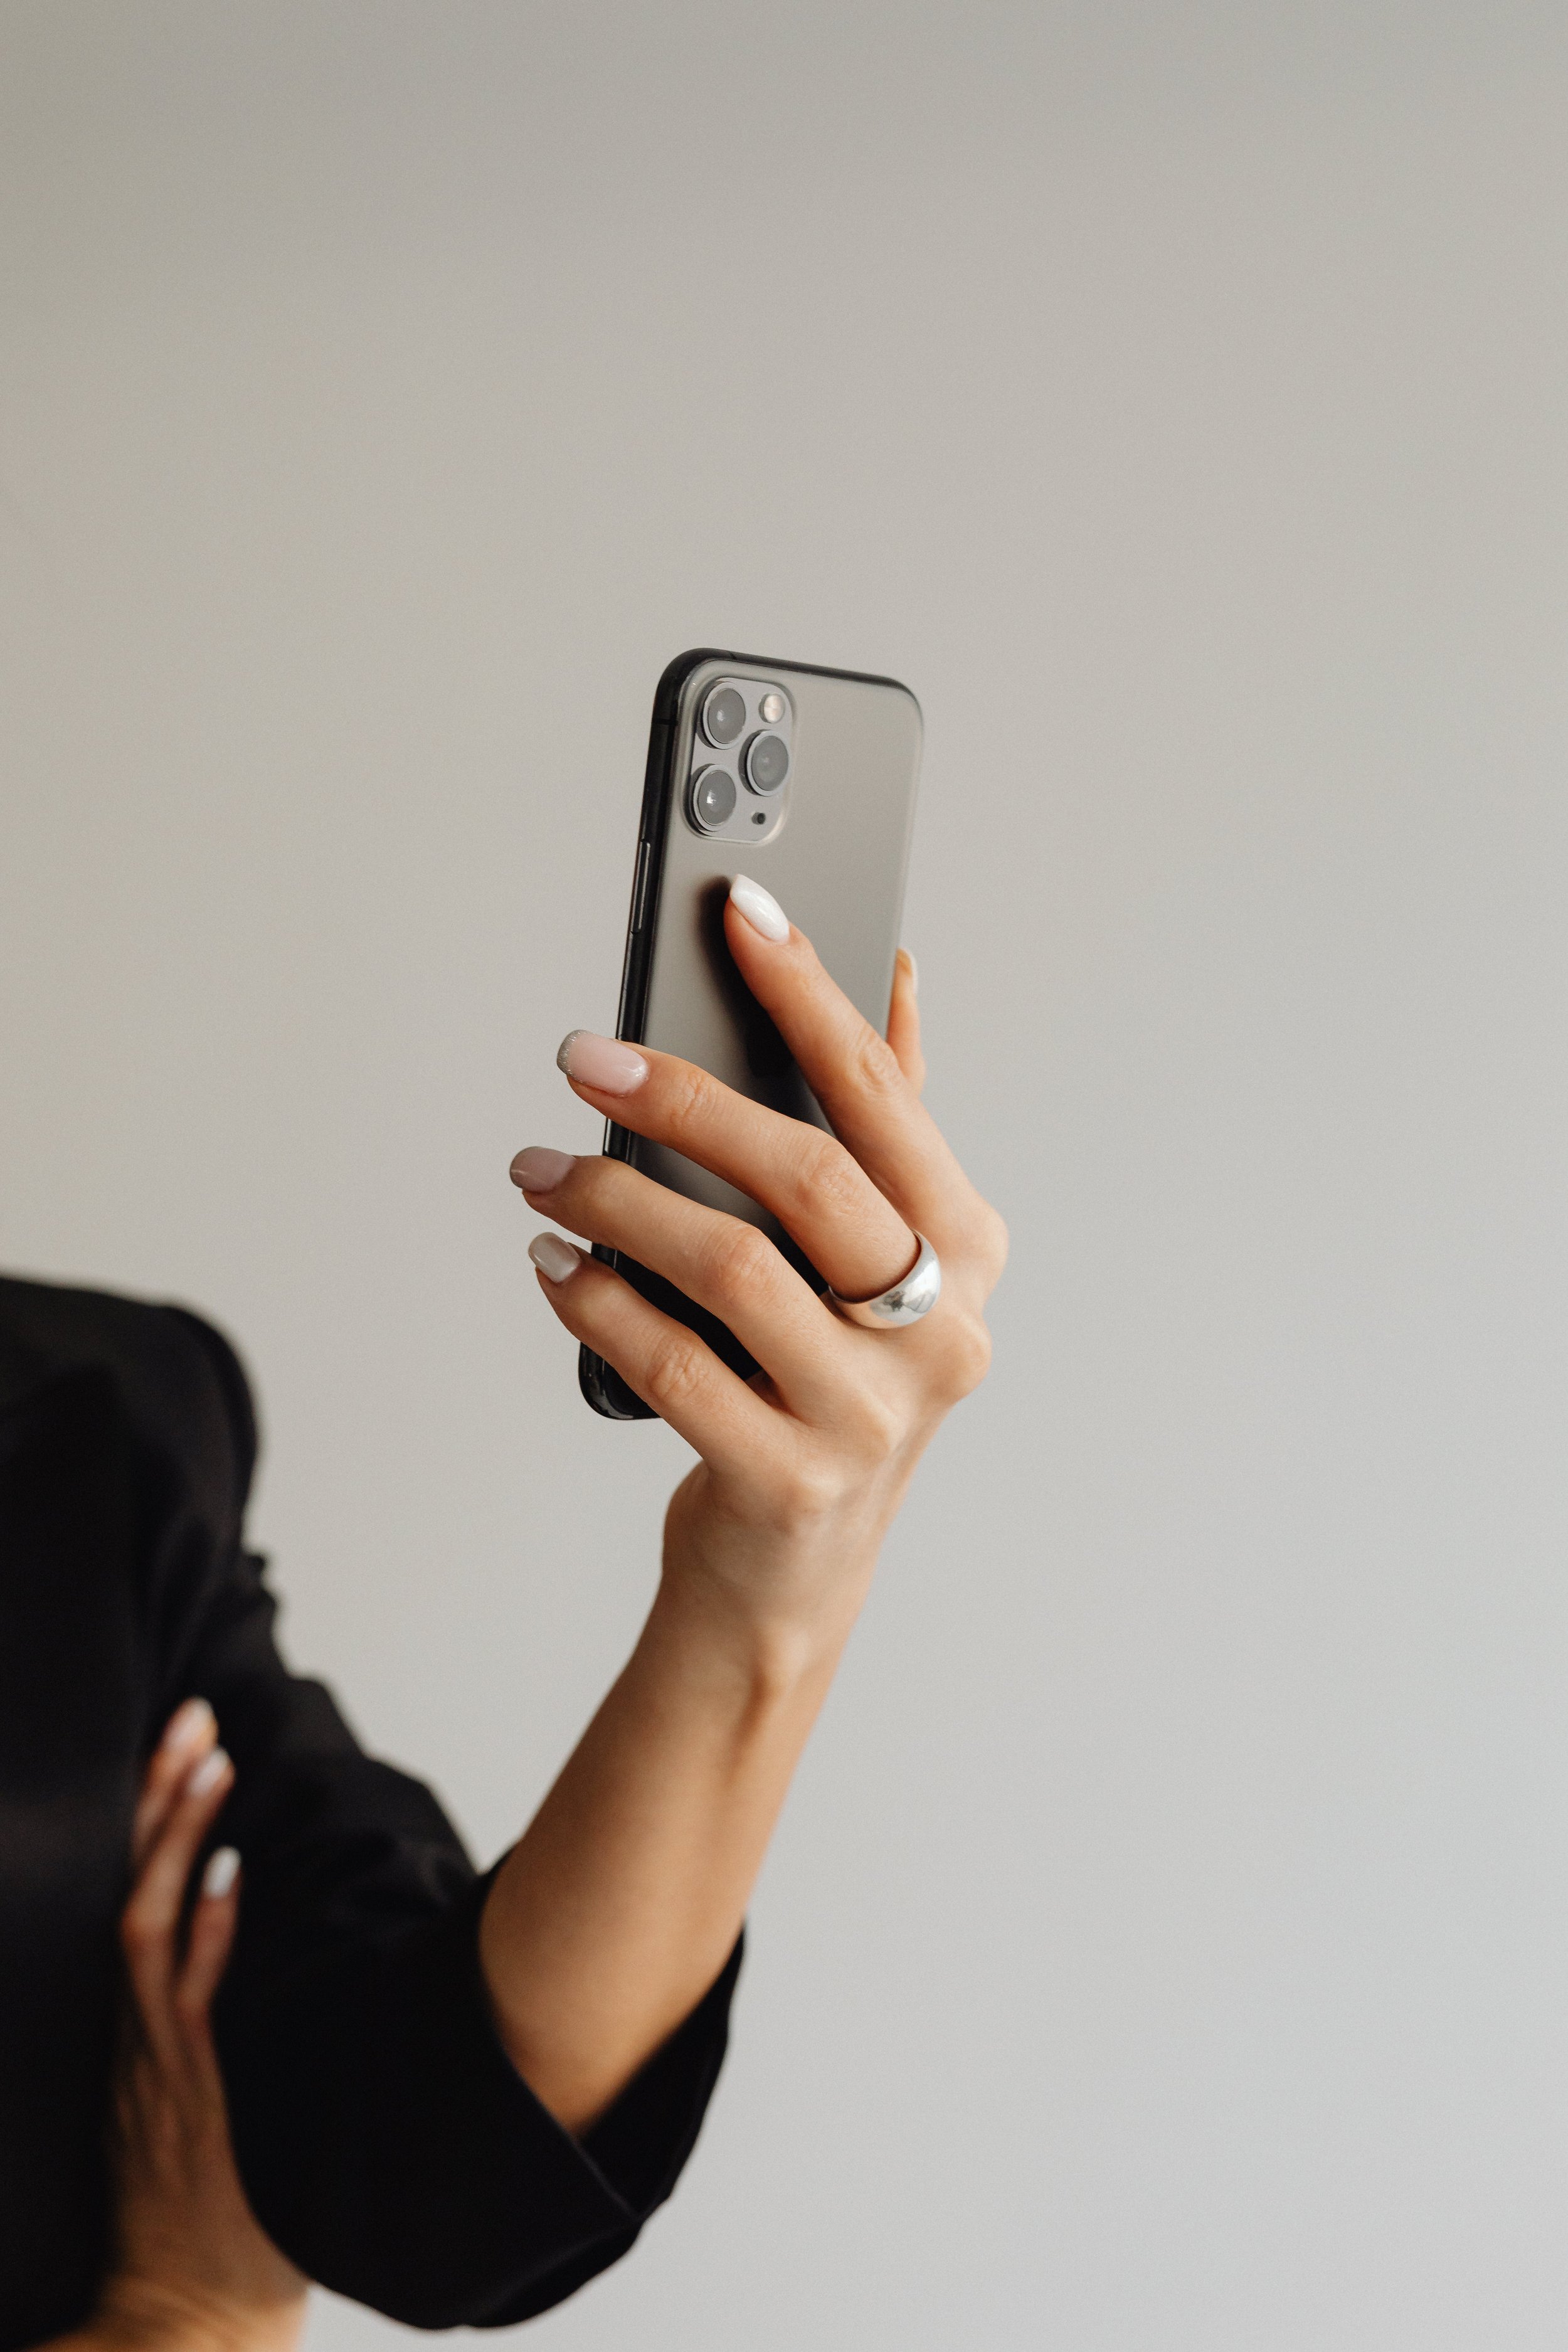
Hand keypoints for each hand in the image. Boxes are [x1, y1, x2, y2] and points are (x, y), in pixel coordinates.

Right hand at [76, 1705, 306, 2351]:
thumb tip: (250, 1935)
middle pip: (129, 1889)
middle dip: (157, 1800)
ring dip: (180, 1841)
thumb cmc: (199, 2218)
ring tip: (212, 1761)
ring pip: (150, 1928)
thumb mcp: (185, 2108)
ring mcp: (157, 2063)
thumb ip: (203, 2032)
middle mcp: (130, 2034)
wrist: (180, 2323)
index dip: (150, 1818)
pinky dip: (207, 1935)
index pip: (128, 1895)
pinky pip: (189, 2003)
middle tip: (192, 1716)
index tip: (181, 1743)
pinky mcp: (189, 2098)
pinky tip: (230, 1876)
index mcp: (126, 2030)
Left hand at [486, 890, 1002, 2126]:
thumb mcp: (874, 1257)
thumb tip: (894, 970)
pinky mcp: (790, 1482)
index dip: (809, 992)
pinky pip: (672, 1367)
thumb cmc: (823, 1382)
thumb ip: (886, 1122)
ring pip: (731, 1269)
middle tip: (583, 1053)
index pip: (882, 1094)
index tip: (737, 906)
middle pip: (808, 1177)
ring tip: (538, 1169)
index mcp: (964, 1249)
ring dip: (616, 1202)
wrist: (793, 1574)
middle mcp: (939, 1329)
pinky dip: (598, 1305)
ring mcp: (872, 1415)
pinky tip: (552, 1266)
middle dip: (687, 1098)